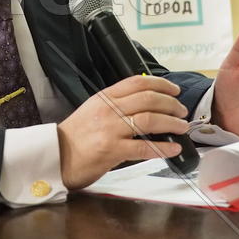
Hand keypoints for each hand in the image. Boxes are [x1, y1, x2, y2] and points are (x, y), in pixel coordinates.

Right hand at [57, 76, 188, 189]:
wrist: (56, 156)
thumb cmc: (76, 136)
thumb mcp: (93, 110)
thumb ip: (116, 106)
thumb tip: (146, 105)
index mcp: (104, 98)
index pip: (137, 82)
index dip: (160, 84)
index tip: (174, 90)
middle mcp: (108, 110)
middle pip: (148, 99)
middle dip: (171, 104)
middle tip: (182, 111)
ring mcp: (110, 129)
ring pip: (150, 119)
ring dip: (171, 122)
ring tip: (182, 126)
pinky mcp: (112, 150)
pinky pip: (144, 147)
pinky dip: (163, 147)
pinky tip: (174, 148)